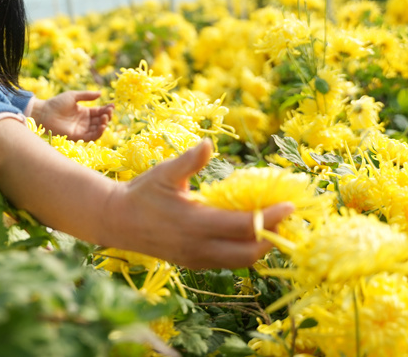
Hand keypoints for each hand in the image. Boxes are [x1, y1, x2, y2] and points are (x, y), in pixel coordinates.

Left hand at [29, 91, 113, 141]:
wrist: (44, 113)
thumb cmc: (57, 103)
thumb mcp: (73, 96)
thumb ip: (87, 95)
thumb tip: (101, 93)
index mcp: (85, 112)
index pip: (99, 112)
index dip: (106, 109)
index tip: (112, 105)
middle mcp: (85, 122)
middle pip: (100, 121)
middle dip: (107, 116)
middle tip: (108, 112)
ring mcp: (82, 129)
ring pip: (97, 129)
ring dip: (104, 124)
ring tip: (104, 118)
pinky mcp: (78, 137)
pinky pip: (91, 137)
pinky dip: (98, 133)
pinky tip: (101, 126)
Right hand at [100, 139, 293, 269]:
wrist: (117, 222)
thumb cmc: (142, 192)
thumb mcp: (165, 173)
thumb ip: (189, 161)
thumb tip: (208, 144)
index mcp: (194, 223)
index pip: (244, 226)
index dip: (271, 217)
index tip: (290, 205)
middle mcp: (198, 247)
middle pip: (249, 253)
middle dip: (273, 238)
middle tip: (287, 218)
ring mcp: (196, 259)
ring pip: (240, 261)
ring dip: (261, 246)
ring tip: (274, 224)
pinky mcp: (194, 264)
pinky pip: (228, 262)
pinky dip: (245, 250)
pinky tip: (252, 233)